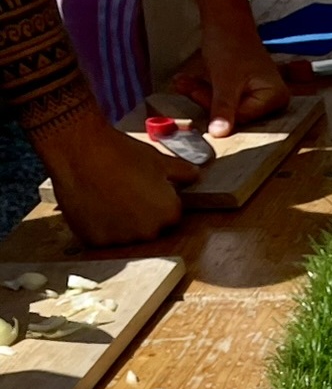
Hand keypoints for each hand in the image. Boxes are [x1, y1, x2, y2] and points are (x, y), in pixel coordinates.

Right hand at [41, 117, 197, 245]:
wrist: (77, 147)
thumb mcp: (157, 160)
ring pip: (125, 236)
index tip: (142, 189)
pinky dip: (97, 227)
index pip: (170, 216)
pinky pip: (101, 239)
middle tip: (121, 191)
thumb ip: (181, 172)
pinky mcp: (97, 241)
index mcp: (169, 214)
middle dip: (140, 215)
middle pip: (149, 229)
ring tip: (105, 196)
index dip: (157, 201)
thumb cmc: (120, 151)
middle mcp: (150, 232)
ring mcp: (122, 239)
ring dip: (119, 223)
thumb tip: (196, 175)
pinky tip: (91, 205)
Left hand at [172, 38, 289, 137]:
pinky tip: (192, 83)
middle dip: (209, 101)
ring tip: (186, 83)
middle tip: (188, 87)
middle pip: (237, 114)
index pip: (245, 117)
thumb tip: (219, 133)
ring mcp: (260, 95)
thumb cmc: (231, 42)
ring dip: (204, 96)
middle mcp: (273, 99)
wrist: (224, 19)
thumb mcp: (225, 79)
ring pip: (227, 107)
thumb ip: (223, 108)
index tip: (198, 95)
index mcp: (276, 97)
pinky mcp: (247, 91)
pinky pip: (225, 99)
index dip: (220, 108)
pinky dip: (208, 92)